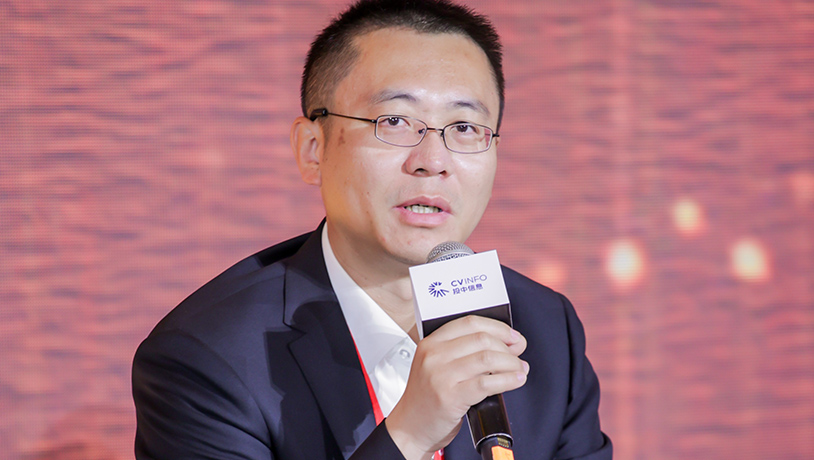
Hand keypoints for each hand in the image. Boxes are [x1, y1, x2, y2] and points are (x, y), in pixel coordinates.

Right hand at [385, 316, 527, 459]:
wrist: (410, 428)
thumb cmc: (427, 398)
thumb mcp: (437, 366)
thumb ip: (464, 353)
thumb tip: (507, 345)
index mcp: (431, 343)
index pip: (470, 323)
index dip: (497, 327)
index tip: (512, 336)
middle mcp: (434, 356)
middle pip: (482, 339)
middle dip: (507, 347)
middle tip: (517, 356)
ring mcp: (441, 376)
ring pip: (488, 358)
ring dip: (511, 363)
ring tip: (519, 369)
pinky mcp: (450, 396)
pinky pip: (487, 382)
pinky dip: (508, 380)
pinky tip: (515, 380)